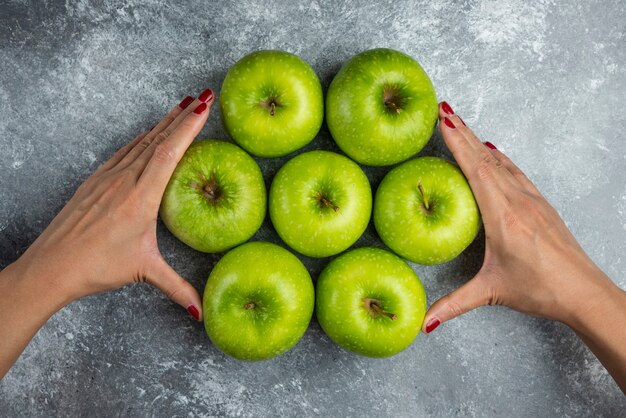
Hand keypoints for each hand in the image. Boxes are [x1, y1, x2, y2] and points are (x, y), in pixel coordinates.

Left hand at [8, 89, 214, 319]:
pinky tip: (145, 135)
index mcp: (140, 197)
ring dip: (162, 123)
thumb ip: (177, 288)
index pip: (169, 153)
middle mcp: (124, 180)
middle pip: (157, 139)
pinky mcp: (94, 182)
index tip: (203, 107)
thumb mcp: (143, 272)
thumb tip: (201, 312)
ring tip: (179, 107)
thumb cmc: (95, 267)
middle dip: (181, 116)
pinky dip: (140, 139)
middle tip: (200, 96)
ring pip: (140, 142)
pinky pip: (123, 152)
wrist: (51, 266)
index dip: (188, 128)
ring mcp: (107, 178)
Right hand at [422, 101, 620, 333]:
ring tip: (463, 125)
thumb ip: (454, 304)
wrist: (585, 291)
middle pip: (486, 157)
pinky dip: (501, 158)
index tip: (443, 119)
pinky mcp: (541, 205)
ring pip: (501, 162)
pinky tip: (496, 153)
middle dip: (464, 131)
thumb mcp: (492, 292)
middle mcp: (518, 200)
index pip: (475, 169)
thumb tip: (423, 324)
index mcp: (502, 215)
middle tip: (445, 109)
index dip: (458, 142)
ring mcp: (532, 200)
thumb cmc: (542, 289)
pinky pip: (516, 172)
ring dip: (480, 141)